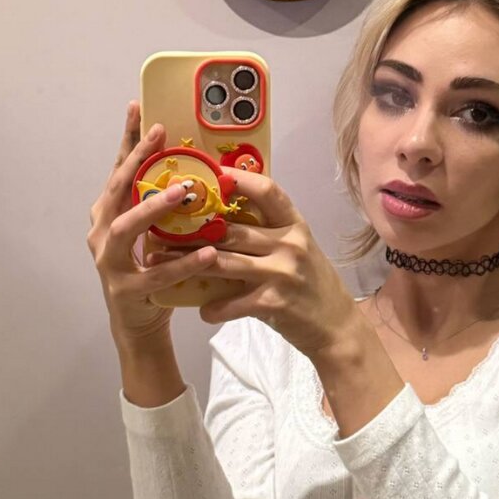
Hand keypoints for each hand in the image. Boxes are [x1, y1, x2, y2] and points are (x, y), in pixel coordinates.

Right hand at [87, 101, 219, 348]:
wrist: (138, 325)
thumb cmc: (149, 272)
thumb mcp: (153, 233)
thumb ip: (162, 205)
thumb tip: (193, 168)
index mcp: (108, 215)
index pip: (117, 170)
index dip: (127, 139)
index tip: (138, 107)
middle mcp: (101, 233)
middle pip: (117, 189)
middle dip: (136, 160)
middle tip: (160, 137)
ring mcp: (109, 262)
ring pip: (127, 227)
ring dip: (154, 207)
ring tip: (183, 192)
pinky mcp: (126, 290)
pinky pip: (156, 274)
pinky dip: (183, 262)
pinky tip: (207, 253)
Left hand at [179, 167, 358, 358]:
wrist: (336, 326)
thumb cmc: (312, 284)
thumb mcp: (299, 248)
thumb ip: (270, 231)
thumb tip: (225, 214)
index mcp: (295, 225)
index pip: (266, 191)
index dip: (237, 179)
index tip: (210, 173)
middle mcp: (290, 244)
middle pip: (232, 229)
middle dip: (193, 230)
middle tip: (163, 226)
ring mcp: (282, 273)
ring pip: (224, 262)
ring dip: (188, 263)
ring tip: (161, 263)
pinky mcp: (273, 303)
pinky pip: (231, 302)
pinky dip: (213, 307)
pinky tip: (202, 309)